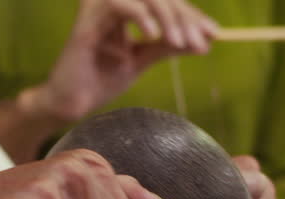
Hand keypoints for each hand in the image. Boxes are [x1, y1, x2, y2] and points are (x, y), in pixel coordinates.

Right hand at [39, 0, 218, 122]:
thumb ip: (168, 46)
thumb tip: (205, 41)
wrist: (71, 103)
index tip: (213, 34)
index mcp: (126, 8)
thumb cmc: (101, 79)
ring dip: (168, 17)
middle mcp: (112, 2)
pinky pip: (121, 5)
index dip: (191, 16)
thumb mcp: (143, 59)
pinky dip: (142, 17)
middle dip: (184, 18)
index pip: (166, 3)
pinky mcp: (88, 19)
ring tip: (180, 43)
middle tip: (202, 41)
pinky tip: (155, 37)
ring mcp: (99, 7)